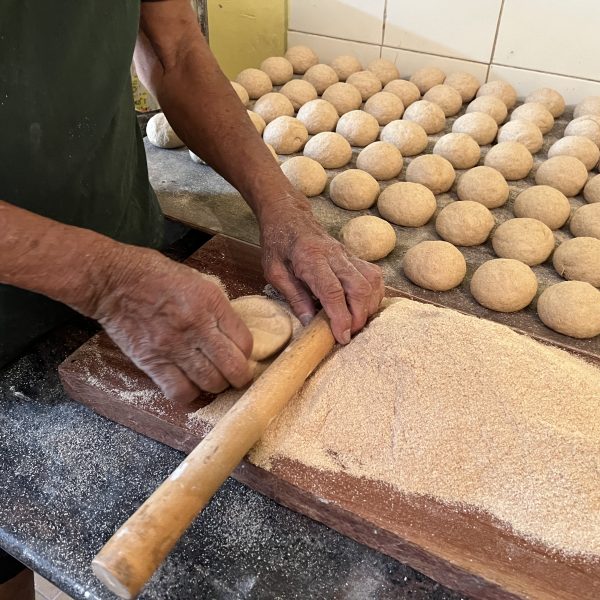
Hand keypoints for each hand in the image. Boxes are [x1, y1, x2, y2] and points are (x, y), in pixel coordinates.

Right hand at [90, 246, 252, 401]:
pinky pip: (179, 392)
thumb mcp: (197, 281)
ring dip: (216, 387)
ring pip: (210, 383)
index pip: (245, 342)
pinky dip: (190, 396)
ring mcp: (174, 347)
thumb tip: (230, 333)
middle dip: (239, 377)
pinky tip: (190, 388)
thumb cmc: (155, 275)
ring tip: (213, 381)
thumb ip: (216, 308)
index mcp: (211, 303)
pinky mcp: (152, 362)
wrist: (113, 281)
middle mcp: (196, 327)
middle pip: (233, 368)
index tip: (241, 354)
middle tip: (235, 376)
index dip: (247, 353)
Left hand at [259, 194, 384, 343]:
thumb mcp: (274, 272)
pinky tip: (364, 306)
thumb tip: (310, 323)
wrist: (288, 215)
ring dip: (369, 307)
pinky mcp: (353, 256)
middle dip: (358, 316)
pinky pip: (373, 276)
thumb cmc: (278, 243)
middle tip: (348, 334)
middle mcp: (334, 256)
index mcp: (311, 259)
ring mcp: (347, 254)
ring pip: (371, 282)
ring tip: (355, 322)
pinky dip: (374, 294)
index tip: (342, 337)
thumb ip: (294, 297)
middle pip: (359, 288)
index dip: (340, 317)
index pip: (333, 291)